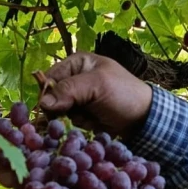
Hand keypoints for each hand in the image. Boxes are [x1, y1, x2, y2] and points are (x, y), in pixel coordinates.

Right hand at [38, 52, 152, 138]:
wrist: (144, 118)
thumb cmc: (124, 94)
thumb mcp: (97, 85)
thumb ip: (69, 90)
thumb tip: (42, 103)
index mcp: (77, 63)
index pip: (50, 77)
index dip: (49, 93)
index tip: (55, 108)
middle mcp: (75, 79)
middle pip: (53, 97)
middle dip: (64, 109)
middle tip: (80, 112)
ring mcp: (80, 98)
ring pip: (60, 112)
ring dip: (74, 119)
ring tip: (93, 117)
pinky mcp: (84, 114)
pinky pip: (71, 122)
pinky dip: (81, 125)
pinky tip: (95, 123)